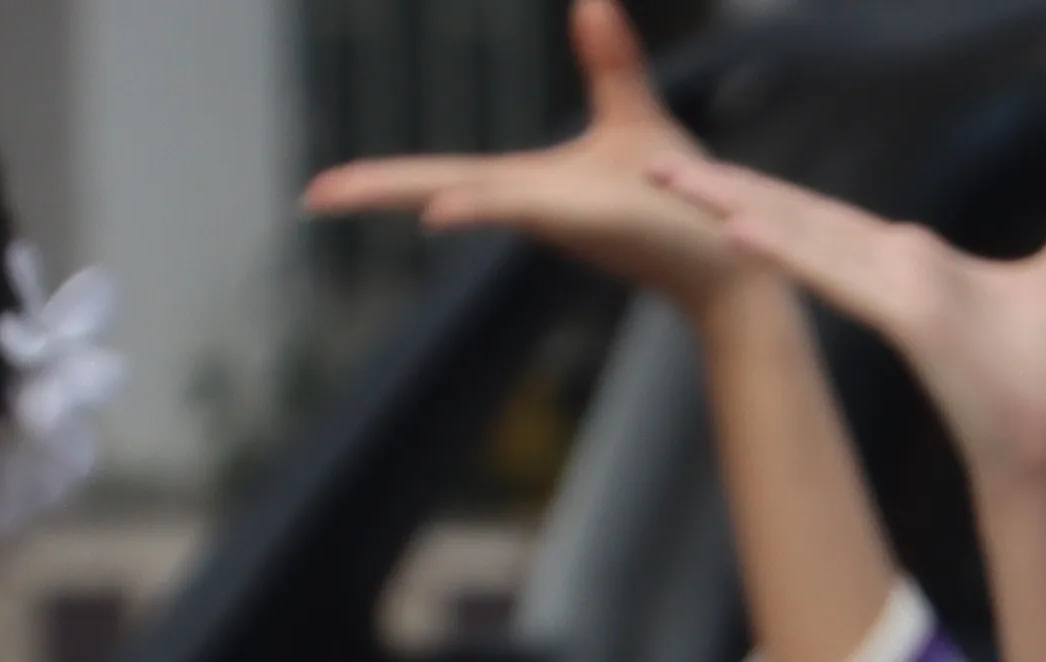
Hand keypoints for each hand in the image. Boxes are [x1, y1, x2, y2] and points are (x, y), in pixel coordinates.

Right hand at [302, 0, 757, 309]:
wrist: (732, 253)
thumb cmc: (681, 197)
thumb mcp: (633, 113)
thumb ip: (608, 60)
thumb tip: (591, 0)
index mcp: (529, 183)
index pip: (444, 176)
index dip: (387, 177)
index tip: (327, 187)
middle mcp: (533, 202)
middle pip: (439, 188)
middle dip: (373, 189)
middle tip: (313, 194)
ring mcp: (559, 214)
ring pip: (472, 198)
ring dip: (412, 194)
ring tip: (343, 192)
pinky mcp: (593, 219)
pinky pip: (526, 209)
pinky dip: (482, 206)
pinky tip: (441, 211)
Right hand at [658, 119, 1045, 487]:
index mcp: (911, 263)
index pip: (830, 217)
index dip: (769, 193)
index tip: (716, 173)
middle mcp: (892, 272)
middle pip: (798, 216)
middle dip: (725, 188)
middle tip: (653, 160)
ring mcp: (895, 292)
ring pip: (803, 235)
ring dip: (735, 204)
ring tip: (668, 174)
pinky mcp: (909, 316)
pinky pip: (839, 271)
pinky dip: (789, 248)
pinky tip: (739, 229)